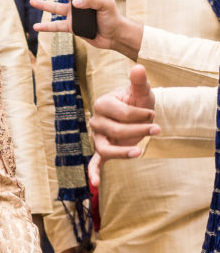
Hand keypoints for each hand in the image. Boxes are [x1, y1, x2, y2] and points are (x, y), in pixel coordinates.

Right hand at [30, 0, 142, 59]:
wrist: (113, 36)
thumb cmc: (112, 17)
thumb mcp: (106, 4)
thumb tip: (74, 2)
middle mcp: (77, 1)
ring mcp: (73, 15)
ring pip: (55, 8)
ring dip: (43, 4)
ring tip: (32, 0)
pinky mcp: (71, 27)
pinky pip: (56, 26)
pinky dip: (46, 27)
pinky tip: (36, 26)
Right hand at [88, 66, 158, 186]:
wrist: (137, 113)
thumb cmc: (138, 100)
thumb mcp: (140, 91)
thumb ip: (139, 81)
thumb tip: (138, 68)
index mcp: (102, 104)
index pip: (121, 114)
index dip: (140, 115)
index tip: (153, 113)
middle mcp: (96, 121)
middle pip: (116, 131)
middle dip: (139, 130)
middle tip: (158, 129)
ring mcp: (98, 137)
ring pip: (107, 148)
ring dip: (124, 151)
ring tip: (140, 152)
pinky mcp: (102, 150)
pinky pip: (95, 162)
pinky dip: (94, 173)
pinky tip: (96, 184)